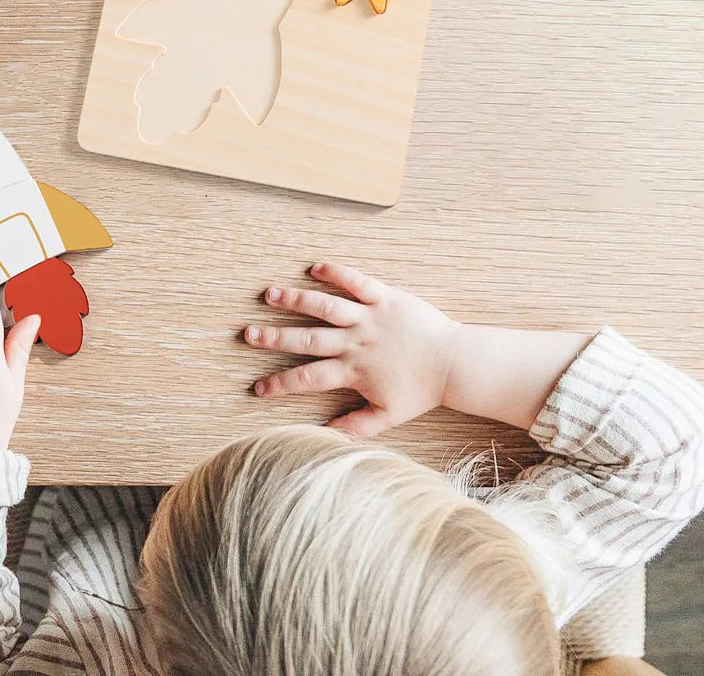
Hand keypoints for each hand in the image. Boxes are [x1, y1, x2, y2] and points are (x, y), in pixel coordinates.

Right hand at [245, 262, 460, 437]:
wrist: (455, 363)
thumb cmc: (422, 390)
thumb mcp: (389, 415)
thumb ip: (357, 425)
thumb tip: (327, 435)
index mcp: (354, 371)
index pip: (308, 379)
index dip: (280, 384)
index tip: (257, 388)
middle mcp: (357, 343)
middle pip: (308, 340)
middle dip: (275, 338)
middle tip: (248, 334)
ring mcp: (370, 318)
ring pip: (326, 307)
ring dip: (296, 300)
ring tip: (270, 294)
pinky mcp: (385, 297)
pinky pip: (357, 281)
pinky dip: (337, 273)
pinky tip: (315, 267)